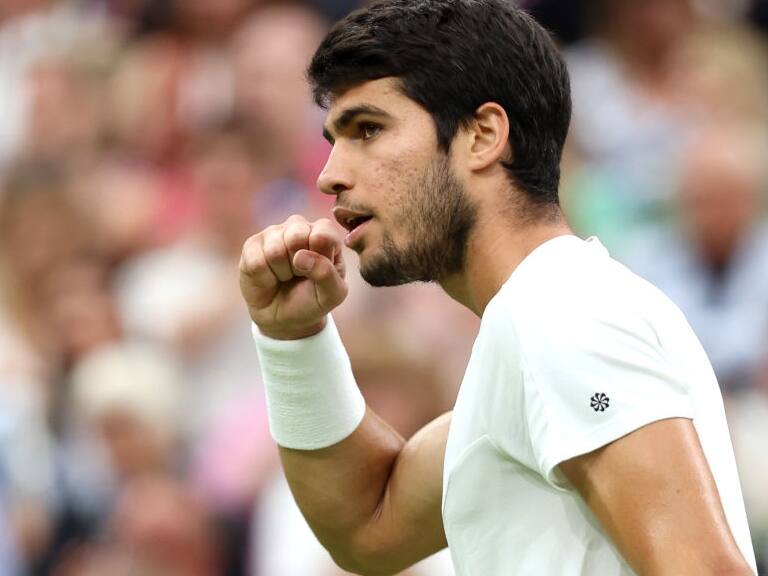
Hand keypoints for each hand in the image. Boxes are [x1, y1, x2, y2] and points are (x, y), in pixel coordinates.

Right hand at [239, 215, 347, 339]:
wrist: (284, 318)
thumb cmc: (313, 299)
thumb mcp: (332, 294)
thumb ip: (327, 274)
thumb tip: (300, 256)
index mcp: (324, 233)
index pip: (323, 233)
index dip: (320, 257)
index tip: (318, 272)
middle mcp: (299, 226)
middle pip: (296, 236)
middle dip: (299, 265)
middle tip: (300, 275)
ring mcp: (274, 233)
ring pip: (275, 250)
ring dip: (282, 273)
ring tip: (286, 276)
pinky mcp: (252, 245)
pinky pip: (256, 261)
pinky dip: (265, 278)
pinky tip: (270, 278)